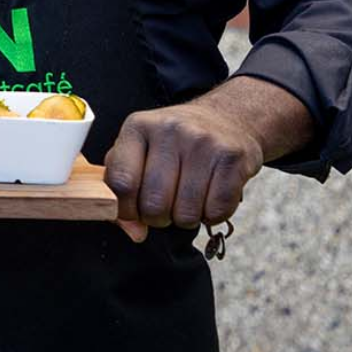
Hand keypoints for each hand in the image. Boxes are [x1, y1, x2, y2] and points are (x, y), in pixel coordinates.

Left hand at [103, 102, 263, 237]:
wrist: (226, 118)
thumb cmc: (175, 143)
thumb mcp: (140, 152)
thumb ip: (124, 192)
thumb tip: (135, 233)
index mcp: (137, 127)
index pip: (120, 182)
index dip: (126, 209)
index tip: (135, 210)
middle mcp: (169, 129)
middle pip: (154, 204)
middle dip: (158, 218)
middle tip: (166, 206)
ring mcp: (203, 141)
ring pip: (186, 214)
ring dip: (186, 219)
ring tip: (188, 199)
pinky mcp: (231, 157)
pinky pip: (216, 211)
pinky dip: (212, 216)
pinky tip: (210, 196)